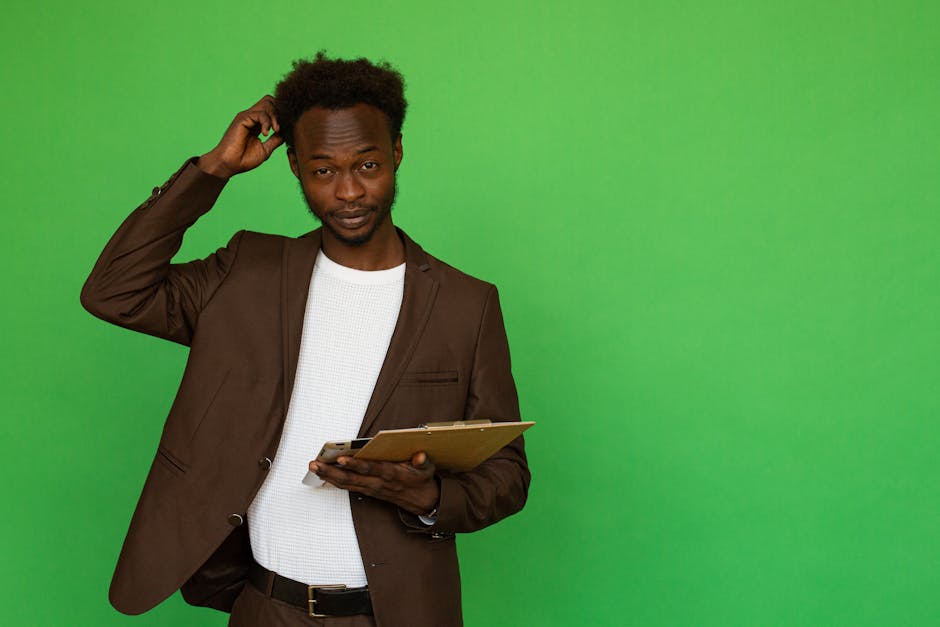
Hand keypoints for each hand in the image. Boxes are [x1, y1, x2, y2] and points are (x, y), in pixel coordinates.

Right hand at [198, 95, 283, 178]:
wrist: (229, 164)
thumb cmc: (244, 159)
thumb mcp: (265, 149)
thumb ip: (275, 140)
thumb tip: (286, 133)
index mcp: (257, 123)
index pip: (273, 108)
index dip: (282, 115)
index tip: (287, 128)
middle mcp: (252, 117)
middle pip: (271, 101)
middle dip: (280, 111)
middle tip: (281, 127)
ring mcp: (247, 116)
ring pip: (268, 103)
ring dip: (275, 116)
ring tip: (275, 130)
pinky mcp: (242, 118)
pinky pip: (260, 113)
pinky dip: (266, 122)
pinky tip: (265, 133)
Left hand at [310, 451, 439, 515]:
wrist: (423, 501)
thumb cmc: (421, 480)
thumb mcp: (427, 469)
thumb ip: (423, 461)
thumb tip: (421, 455)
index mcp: (391, 474)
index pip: (371, 469)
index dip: (356, 464)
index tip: (341, 458)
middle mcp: (378, 483)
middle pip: (351, 478)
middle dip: (331, 471)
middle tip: (315, 464)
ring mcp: (371, 488)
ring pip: (346, 483)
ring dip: (328, 476)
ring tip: (313, 467)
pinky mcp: (368, 491)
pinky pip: (348, 486)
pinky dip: (335, 480)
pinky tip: (324, 474)